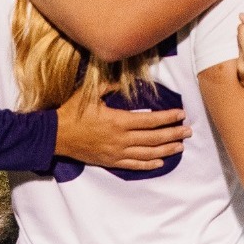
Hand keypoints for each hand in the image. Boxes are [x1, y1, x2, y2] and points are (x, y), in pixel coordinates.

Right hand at [53, 85, 189, 170]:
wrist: (55, 136)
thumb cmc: (72, 112)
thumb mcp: (90, 94)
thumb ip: (109, 85)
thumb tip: (124, 77)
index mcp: (119, 120)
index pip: (151, 120)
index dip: (168, 118)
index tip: (181, 114)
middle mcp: (121, 138)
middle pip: (154, 138)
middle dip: (174, 134)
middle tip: (188, 132)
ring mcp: (117, 152)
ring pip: (148, 153)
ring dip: (166, 150)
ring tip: (180, 147)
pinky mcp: (111, 161)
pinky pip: (134, 165)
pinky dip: (149, 164)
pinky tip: (160, 162)